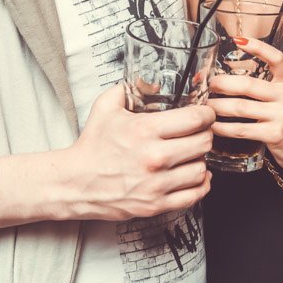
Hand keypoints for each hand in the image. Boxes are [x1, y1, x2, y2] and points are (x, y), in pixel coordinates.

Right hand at [65, 84, 214, 220]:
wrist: (76, 183)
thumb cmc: (92, 145)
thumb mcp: (105, 108)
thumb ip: (126, 88)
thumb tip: (144, 78)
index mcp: (144, 130)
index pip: (195, 119)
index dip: (206, 114)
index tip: (206, 114)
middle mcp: (154, 158)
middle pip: (203, 143)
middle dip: (205, 135)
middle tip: (201, 133)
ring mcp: (156, 184)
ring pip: (201, 169)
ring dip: (201, 160)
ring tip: (193, 154)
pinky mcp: (156, 204)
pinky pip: (194, 194)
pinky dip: (200, 184)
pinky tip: (195, 175)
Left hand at [208, 36, 282, 174]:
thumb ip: (263, 86)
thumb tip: (227, 78)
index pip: (276, 58)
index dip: (258, 47)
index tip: (238, 40)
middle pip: (248, 84)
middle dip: (222, 84)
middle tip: (209, 85)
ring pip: (241, 107)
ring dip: (218, 107)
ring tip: (207, 107)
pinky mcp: (275, 135)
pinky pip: (242, 129)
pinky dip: (223, 128)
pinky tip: (214, 126)